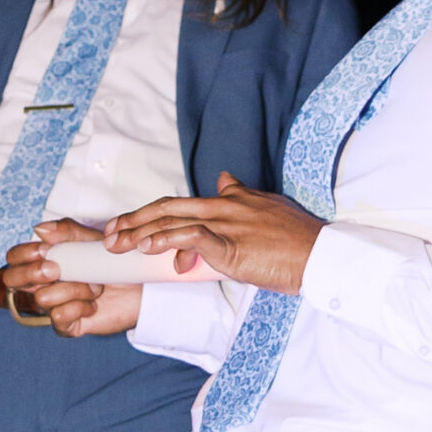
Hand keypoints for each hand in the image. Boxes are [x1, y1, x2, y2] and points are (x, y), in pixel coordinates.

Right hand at [0, 224, 141, 337]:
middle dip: (32, 273)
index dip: (23, 254)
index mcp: (44, 260)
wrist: (142, 287)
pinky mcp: (66, 325)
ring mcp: (53, 305)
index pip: (14, 257)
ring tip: (93, 286)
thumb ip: (66, 232)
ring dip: (71, 289)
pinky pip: (58, 317)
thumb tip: (38, 229)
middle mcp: (43, 284)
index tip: (44, 251)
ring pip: (41, 297)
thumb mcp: (91, 240)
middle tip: (57, 269)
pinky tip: (93, 303)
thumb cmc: (113, 262)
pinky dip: (78, 307)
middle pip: (12, 280)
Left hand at [105, 171, 320, 291]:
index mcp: (230, 200)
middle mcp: (224, 207)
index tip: (128, 225)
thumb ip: (242, 194)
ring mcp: (226, 224)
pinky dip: (166, 240)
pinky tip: (147, 248)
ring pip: (172, 221)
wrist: (322, 254)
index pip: (181, 204)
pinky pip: (191, 237)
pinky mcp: (231, 244)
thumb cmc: (297, 239)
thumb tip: (225, 178)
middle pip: (167, 207)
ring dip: (139, 233)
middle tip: (109, 231)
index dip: (150, 214)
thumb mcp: (267, 207)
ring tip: (116, 243)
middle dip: (133, 219)